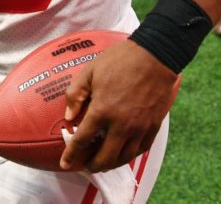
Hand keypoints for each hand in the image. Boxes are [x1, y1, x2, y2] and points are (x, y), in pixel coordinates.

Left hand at [59, 41, 178, 171]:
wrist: (155, 55)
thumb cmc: (121, 60)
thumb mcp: (90, 71)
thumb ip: (76, 94)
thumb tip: (69, 116)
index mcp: (102, 110)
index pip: (82, 140)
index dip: (71, 155)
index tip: (65, 163)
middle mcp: (121, 125)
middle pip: (104, 158)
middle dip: (92, 165)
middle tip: (85, 164)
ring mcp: (139, 128)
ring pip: (123, 158)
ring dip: (111, 164)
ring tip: (103, 161)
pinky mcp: (153, 126)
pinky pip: (140, 150)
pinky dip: (129, 155)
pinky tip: (123, 152)